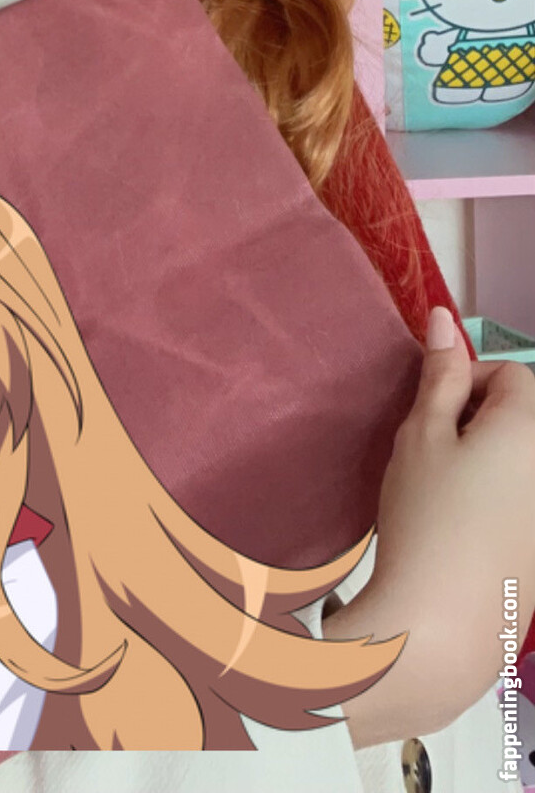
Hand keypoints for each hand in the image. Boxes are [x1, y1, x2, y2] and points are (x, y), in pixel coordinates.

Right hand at [325, 306, 534, 739]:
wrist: (440, 626)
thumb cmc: (427, 518)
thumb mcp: (421, 434)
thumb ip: (438, 374)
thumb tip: (444, 318)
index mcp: (531, 428)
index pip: (512, 374)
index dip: (466, 385)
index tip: (431, 416)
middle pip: (522, 419)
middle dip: (479, 423)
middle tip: (432, 454)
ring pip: (520, 464)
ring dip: (489, 464)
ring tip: (443, 494)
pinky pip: (523, 505)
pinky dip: (498, 505)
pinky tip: (461, 532)